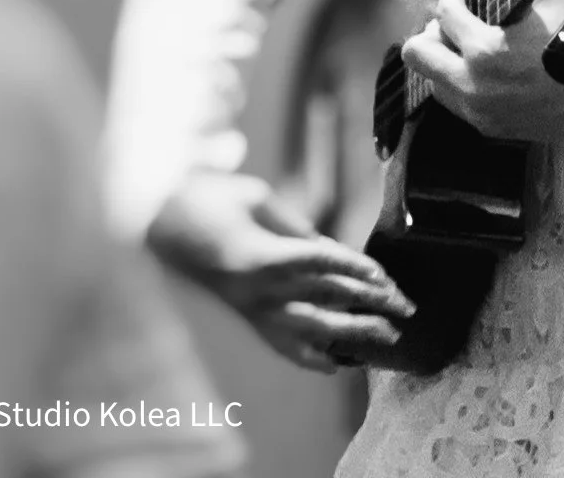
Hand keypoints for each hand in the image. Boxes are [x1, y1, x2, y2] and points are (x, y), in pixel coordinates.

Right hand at [146, 169, 414, 371]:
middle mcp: (261, 292)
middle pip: (327, 299)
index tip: (386, 277)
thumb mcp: (255, 198)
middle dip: (370, 304)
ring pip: (312, 330)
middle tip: (405, 307)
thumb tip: (326, 248)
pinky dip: (313, 357)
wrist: (158, 226)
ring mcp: (253, 311)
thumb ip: (294, 226)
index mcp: (264, 256)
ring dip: (353, 334)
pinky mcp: (246, 320)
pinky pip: (283, 347)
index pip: (323, 264)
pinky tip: (337, 364)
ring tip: (387, 337)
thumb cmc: (208, 201)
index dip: (357, 269)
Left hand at [400, 0, 563, 146]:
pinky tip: (488, 68)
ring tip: (474, 43)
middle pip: (417, 52)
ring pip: (431, 79)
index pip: (444, 12)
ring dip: (446, 56)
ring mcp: (478, 112)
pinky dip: (461, 80)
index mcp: (486, 50)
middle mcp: (473, 86)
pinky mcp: (488, 128)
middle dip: (436, 28)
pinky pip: (454, 101)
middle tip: (462, 20)